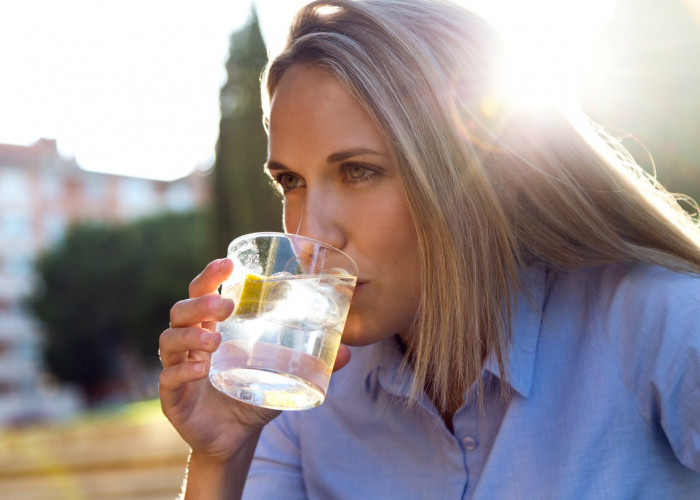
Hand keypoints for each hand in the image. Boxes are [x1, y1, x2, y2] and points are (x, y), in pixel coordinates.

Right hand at [158, 258, 352, 461]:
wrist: (236, 439)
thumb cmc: (253, 396)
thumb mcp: (283, 376)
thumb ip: (311, 362)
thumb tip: (349, 353)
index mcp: (212, 327)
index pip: (201, 292)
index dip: (209, 275)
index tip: (228, 263)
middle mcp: (190, 342)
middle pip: (181, 310)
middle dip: (201, 302)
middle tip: (227, 305)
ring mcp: (177, 367)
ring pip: (170, 339)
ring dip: (191, 334)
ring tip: (215, 339)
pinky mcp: (173, 396)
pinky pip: (168, 377)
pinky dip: (183, 370)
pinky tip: (202, 368)